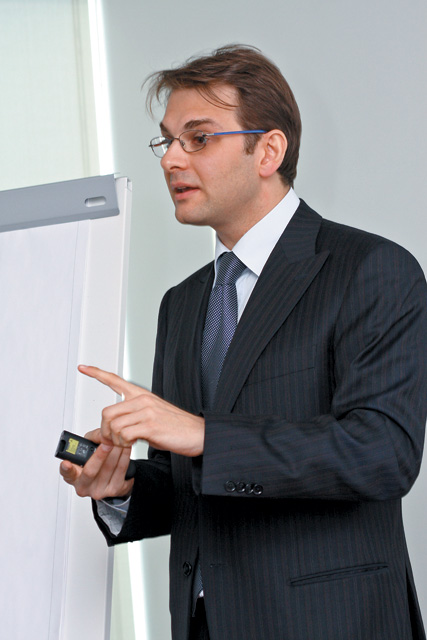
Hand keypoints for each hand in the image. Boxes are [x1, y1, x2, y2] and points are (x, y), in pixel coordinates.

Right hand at [59, 428, 134, 500]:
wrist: (112, 480)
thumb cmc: (97, 465)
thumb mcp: (89, 452)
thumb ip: (91, 440)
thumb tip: (102, 434)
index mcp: (74, 477)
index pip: (67, 473)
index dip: (66, 468)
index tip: (66, 463)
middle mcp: (85, 486)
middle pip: (90, 471)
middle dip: (99, 455)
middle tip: (106, 443)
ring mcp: (100, 490)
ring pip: (109, 468)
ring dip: (116, 451)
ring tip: (119, 440)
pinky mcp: (115, 490)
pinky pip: (121, 470)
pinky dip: (124, 456)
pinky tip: (125, 448)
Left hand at [78, 365, 204, 456]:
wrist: (198, 433)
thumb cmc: (175, 427)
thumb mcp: (148, 421)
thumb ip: (127, 422)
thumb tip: (104, 433)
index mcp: (141, 395)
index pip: (115, 380)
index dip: (96, 373)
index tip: (83, 367)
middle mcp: (142, 399)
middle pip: (107, 412)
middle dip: (104, 430)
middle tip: (113, 440)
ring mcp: (146, 411)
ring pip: (113, 424)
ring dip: (115, 440)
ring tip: (126, 443)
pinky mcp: (150, 424)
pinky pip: (124, 434)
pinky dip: (124, 444)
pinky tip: (134, 444)